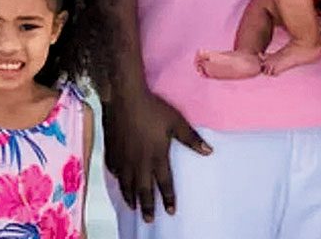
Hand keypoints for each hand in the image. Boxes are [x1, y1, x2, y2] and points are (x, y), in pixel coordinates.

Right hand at [101, 85, 210, 221]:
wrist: (124, 99)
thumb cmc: (153, 109)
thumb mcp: (176, 122)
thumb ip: (192, 139)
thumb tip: (209, 152)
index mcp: (156, 157)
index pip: (164, 183)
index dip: (168, 198)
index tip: (171, 211)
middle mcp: (139, 163)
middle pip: (143, 190)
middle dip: (147, 206)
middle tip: (149, 220)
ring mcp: (123, 159)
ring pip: (127, 185)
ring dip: (131, 198)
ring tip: (133, 208)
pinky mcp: (112, 153)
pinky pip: (115, 173)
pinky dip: (118, 182)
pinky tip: (119, 184)